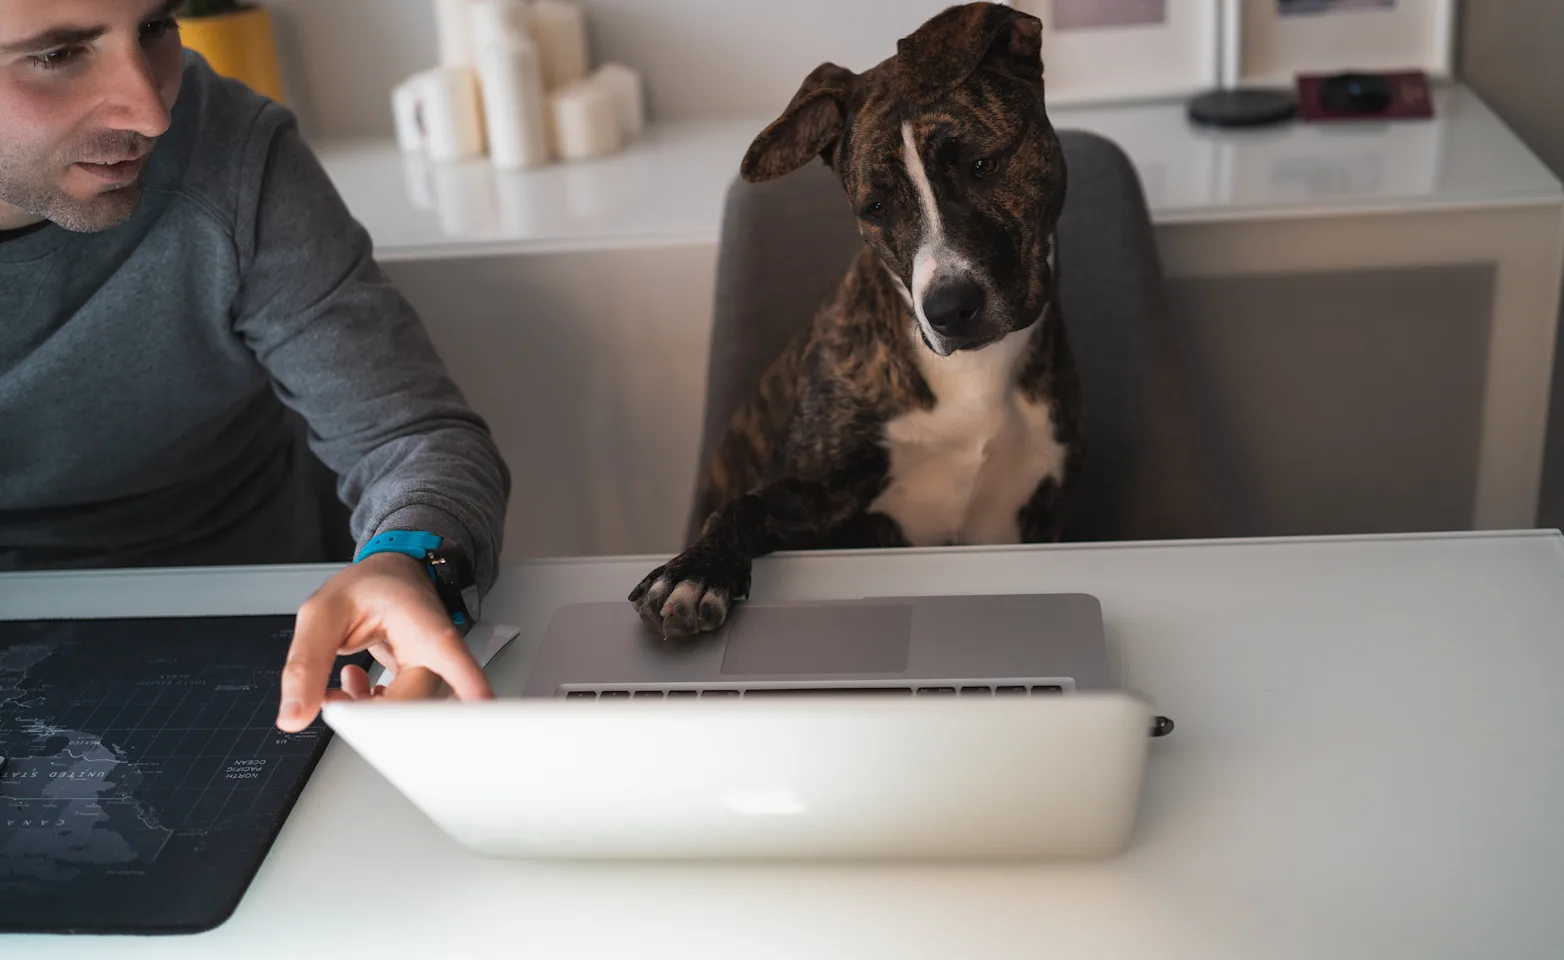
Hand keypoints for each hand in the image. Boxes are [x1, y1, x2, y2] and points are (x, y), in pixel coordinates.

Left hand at [276, 552, 491, 731]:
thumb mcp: (322, 613)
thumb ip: (305, 664)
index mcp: (423, 625)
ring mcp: (435, 673)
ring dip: (370, 714)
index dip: (469, 687)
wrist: (391, 579)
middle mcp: (438, 655)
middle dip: (373, 717)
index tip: (480, 709)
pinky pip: (405, 715)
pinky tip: (353, 688)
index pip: (450, 658)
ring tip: (337, 692)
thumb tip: (294, 715)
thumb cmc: (369, 587)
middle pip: (422, 705)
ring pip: (412, 717)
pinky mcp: (424, 687)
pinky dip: (372, 711)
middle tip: (333, 703)